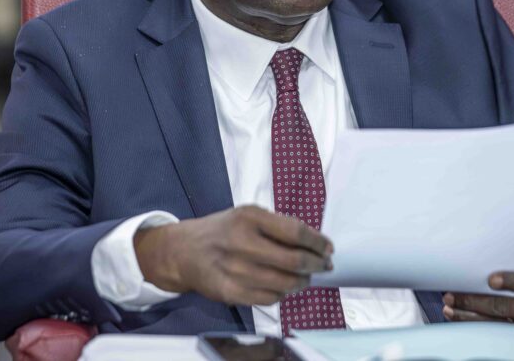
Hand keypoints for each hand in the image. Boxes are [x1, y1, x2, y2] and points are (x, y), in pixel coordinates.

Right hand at [134, 205, 332, 305]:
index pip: (296, 232)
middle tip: (325, 266)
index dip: (318, 243)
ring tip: (306, 278)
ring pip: (284, 284)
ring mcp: (234, 270)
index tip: (328, 248)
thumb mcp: (248, 215)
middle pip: (294, 261)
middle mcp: (241, 243)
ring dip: (302, 283)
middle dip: (317, 266)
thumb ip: (278, 226)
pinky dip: (282, 294)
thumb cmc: (224, 230)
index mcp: (249, 217)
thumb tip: (315, 245)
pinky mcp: (229, 292)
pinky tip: (283, 287)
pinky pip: (268, 299)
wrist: (184, 251)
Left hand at [443, 260, 513, 326]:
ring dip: (472, 316)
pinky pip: (503, 333)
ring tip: (450, 309)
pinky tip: (463, 318)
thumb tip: (488, 260)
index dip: (512, 281)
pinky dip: (480, 325)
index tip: (491, 279)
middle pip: (510, 307)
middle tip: (453, 295)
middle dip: (477, 301)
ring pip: (502, 324)